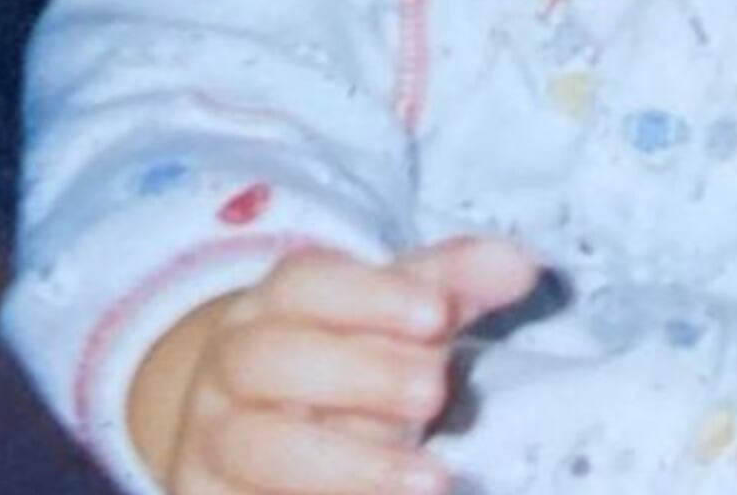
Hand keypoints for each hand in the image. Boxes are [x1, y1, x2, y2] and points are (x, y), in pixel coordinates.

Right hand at [132, 237, 536, 494]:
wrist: (252, 430)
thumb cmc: (346, 360)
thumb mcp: (399, 316)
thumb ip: (455, 285)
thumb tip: (523, 266)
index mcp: (274, 305)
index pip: (304, 283)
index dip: (369, 297)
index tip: (438, 315)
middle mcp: (230, 368)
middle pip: (268, 358)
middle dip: (357, 373)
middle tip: (436, 390)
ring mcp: (214, 441)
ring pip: (256, 446)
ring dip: (345, 464)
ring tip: (433, 477)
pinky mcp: (212, 494)